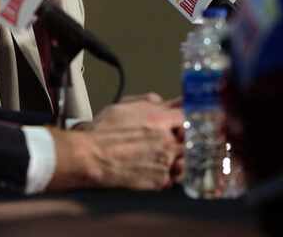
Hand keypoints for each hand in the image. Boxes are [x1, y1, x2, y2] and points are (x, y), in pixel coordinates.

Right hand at [46, 93, 183, 190]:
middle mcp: (167, 141)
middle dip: (183, 138)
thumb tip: (161, 101)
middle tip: (171, 138)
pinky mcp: (160, 180)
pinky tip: (156, 168)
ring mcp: (166, 162)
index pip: (187, 116)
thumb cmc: (102, 132)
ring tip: (163, 155)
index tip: (184, 120)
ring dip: (179, 157)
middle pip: (191, 139)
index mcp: (159, 120)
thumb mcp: (123, 106)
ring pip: (185, 159)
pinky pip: (174, 177)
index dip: (185, 118)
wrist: (91, 157)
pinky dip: (168, 173)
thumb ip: (147, 101)